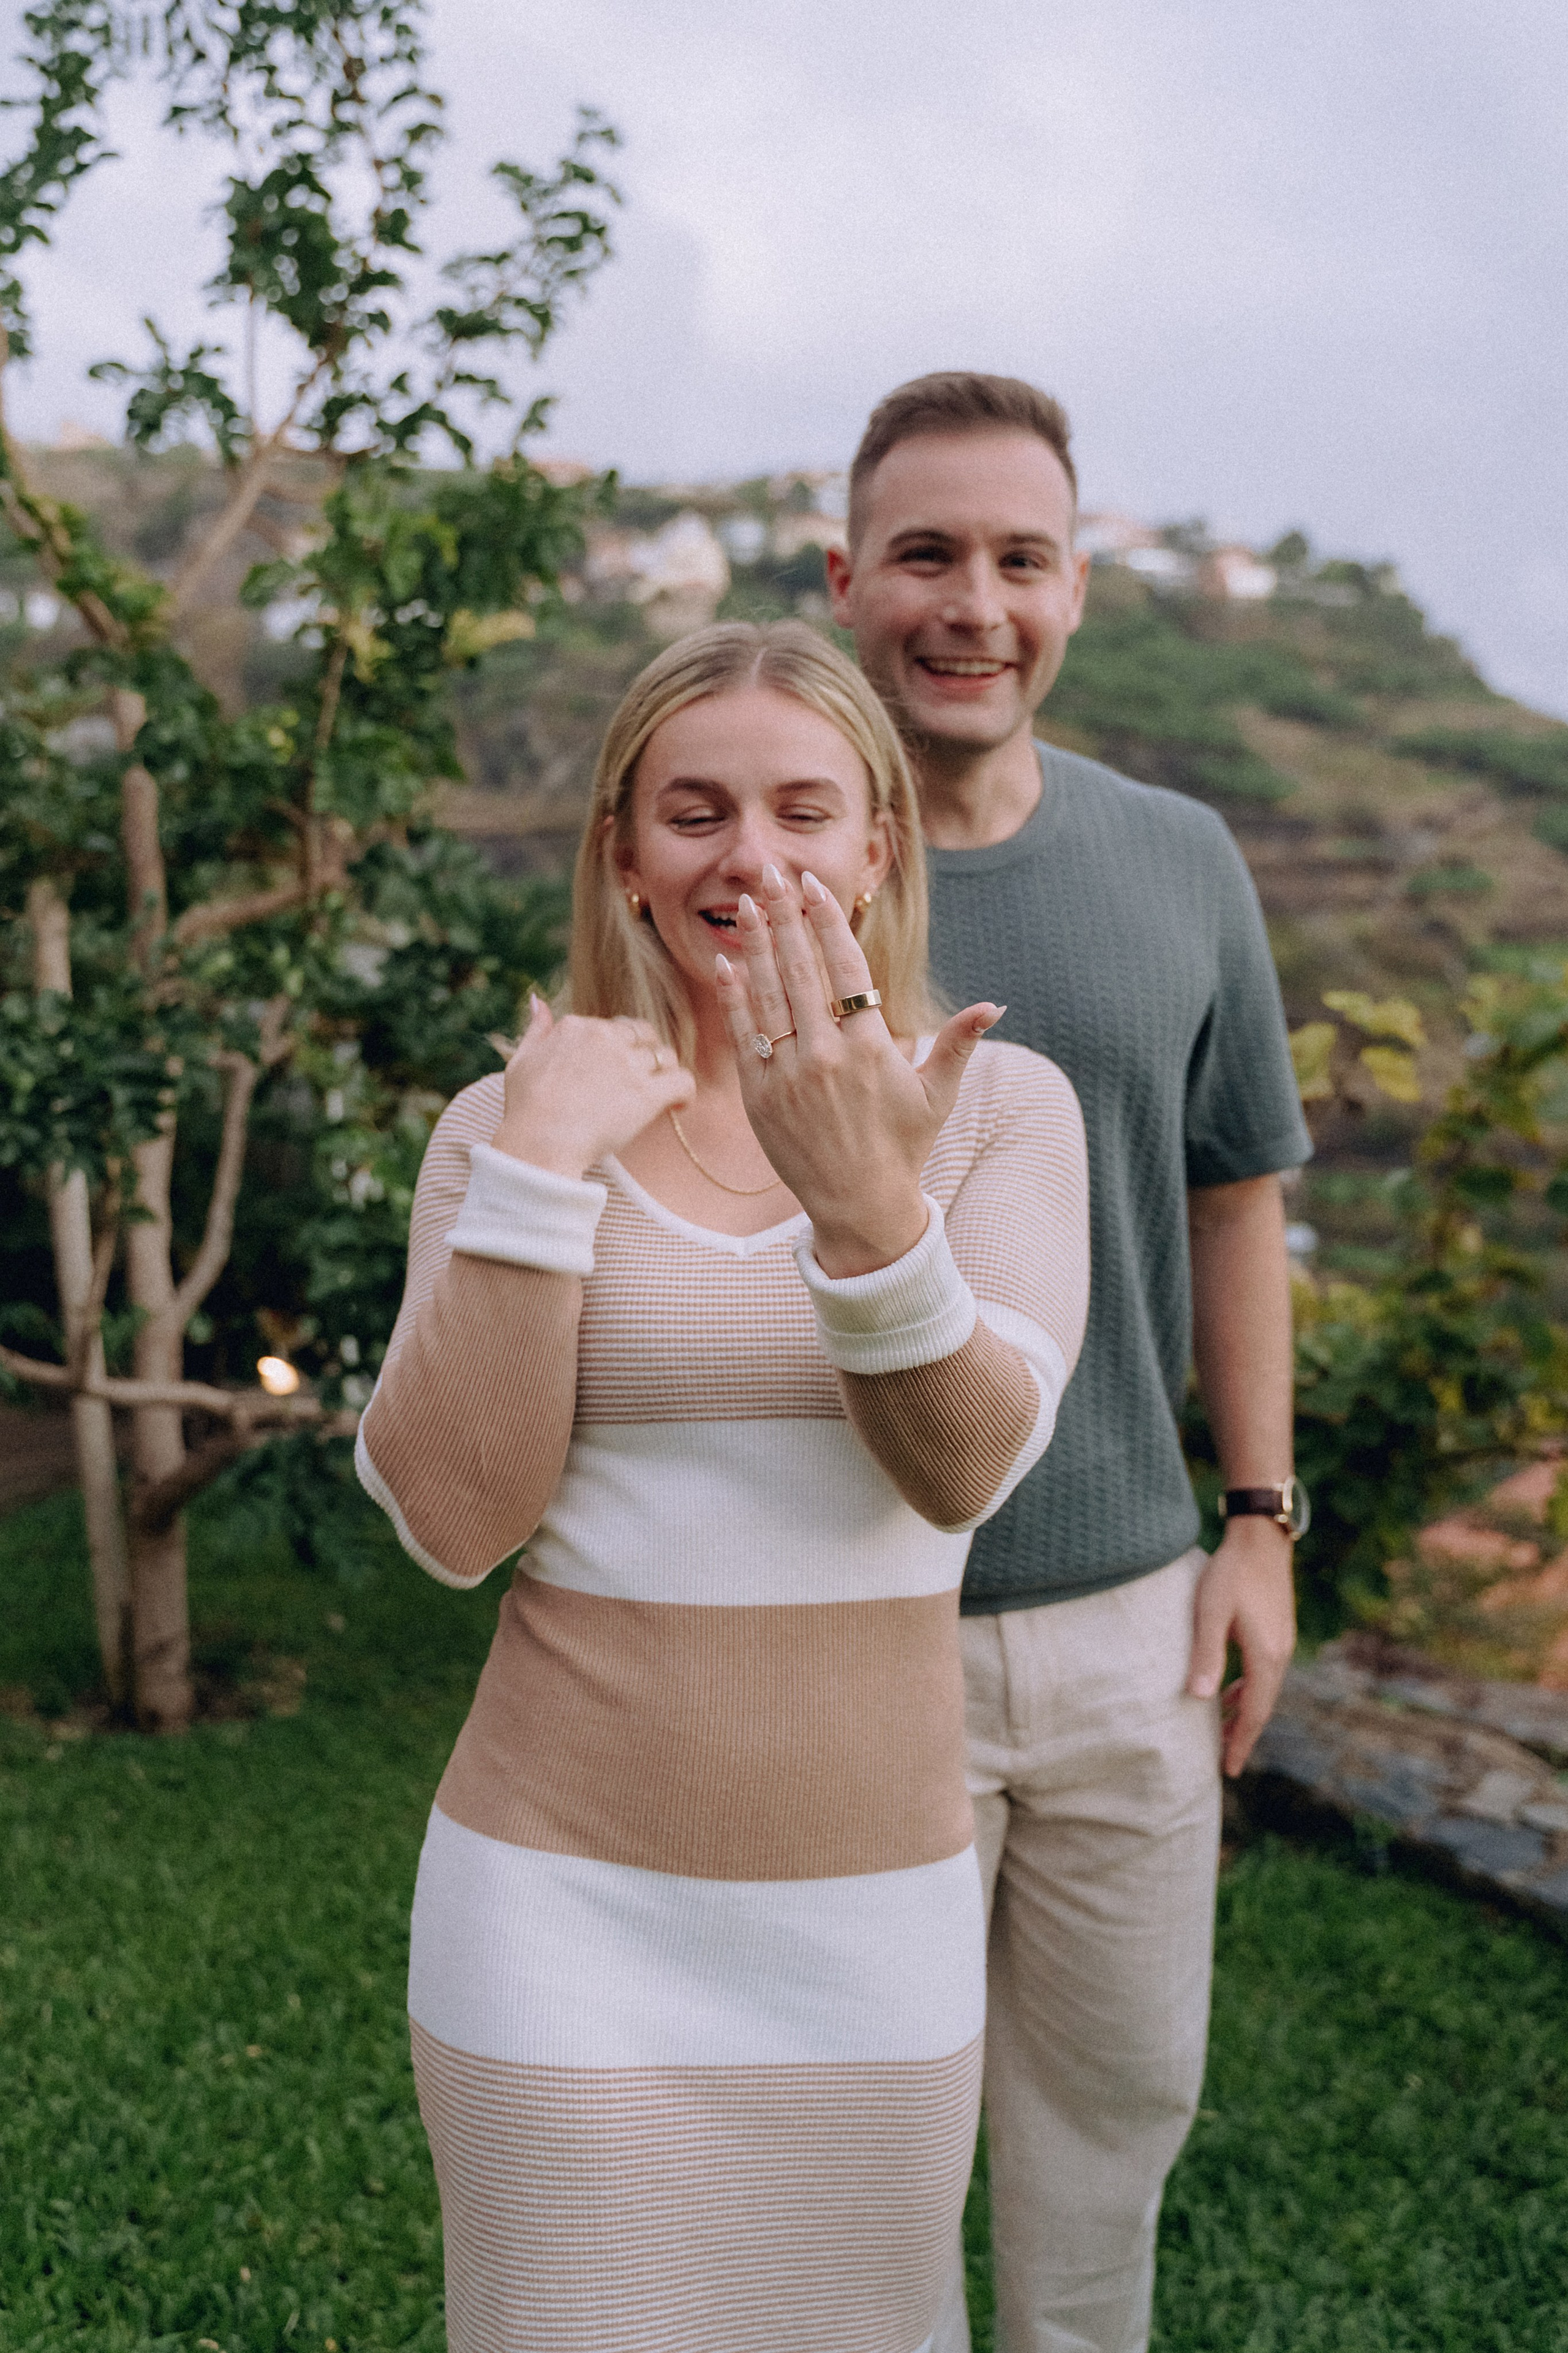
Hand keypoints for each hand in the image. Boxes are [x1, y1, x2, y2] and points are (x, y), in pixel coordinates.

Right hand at [490, 996, 693, 1177]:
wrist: (539, 1144)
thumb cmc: (526, 1110)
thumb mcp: (521, 1060)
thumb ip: (536, 1028)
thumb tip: (540, 1001)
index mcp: (576, 1027)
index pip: (613, 1027)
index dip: (619, 1049)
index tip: (614, 1072)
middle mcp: (605, 1038)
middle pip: (643, 1035)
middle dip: (645, 1055)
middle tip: (642, 1080)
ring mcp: (628, 1064)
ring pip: (665, 1056)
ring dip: (664, 1074)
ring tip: (660, 1095)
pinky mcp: (647, 1093)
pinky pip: (683, 1081)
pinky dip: (685, 1093)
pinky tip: (678, 1106)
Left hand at [717, 861, 1000, 1276]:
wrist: (859, 1205)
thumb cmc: (903, 1145)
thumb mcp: (937, 1093)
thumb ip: (959, 1042)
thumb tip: (994, 1004)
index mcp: (871, 1047)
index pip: (845, 967)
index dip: (827, 921)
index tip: (814, 886)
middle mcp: (826, 1055)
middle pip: (800, 969)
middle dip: (785, 917)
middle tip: (773, 874)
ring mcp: (788, 1075)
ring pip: (767, 995)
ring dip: (755, 945)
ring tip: (747, 903)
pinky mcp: (760, 1096)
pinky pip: (744, 1035)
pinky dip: (735, 997)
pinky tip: (727, 962)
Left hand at [1186, 1517, 1296, 1776]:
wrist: (1260, 1538)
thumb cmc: (1230, 1572)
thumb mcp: (1210, 1612)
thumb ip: (1207, 1655)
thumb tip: (1201, 1699)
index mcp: (1266, 1656)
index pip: (1254, 1712)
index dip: (1241, 1743)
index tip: (1229, 1769)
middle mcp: (1280, 1654)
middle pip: (1262, 1706)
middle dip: (1243, 1735)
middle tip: (1225, 1761)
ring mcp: (1281, 1641)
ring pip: (1264, 1690)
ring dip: (1244, 1712)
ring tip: (1221, 1731)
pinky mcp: (1277, 1630)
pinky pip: (1264, 1672)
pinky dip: (1248, 1689)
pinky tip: (1229, 1689)